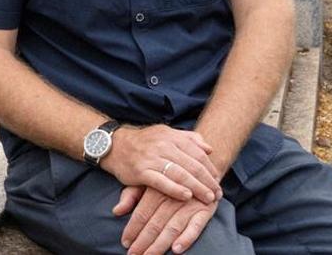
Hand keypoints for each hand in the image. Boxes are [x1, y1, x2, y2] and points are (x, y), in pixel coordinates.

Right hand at [101, 125, 222, 202]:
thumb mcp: (165, 133)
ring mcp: (152, 158)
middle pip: (191, 164)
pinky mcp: (141, 171)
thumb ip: (188, 139)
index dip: (210, 168)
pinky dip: (175, 189)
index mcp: (171, 136)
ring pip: (179, 173)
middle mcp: (163, 145)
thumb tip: (209, 148)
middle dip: (207, 180)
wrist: (114, 145)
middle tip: (217, 193)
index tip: (218, 180)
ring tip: (207, 197)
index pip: (197, 153)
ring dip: (196, 187)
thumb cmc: (143, 142)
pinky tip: (186, 196)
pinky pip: (161, 182)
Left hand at [114, 185, 217, 254]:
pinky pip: (196, 226)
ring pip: (172, 227)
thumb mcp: (146, 181)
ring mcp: (190, 204)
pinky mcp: (205, 210)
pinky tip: (176, 249)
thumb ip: (131, 195)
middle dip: (143, 242)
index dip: (132, 229)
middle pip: (155, 223)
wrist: (200, 165)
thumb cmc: (168, 177)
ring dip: (160, 244)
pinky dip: (187, 238)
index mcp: (157, 189)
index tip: (125, 243)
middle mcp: (172, 197)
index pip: (142, 213)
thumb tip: (116, 211)